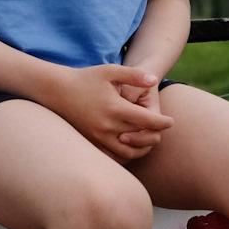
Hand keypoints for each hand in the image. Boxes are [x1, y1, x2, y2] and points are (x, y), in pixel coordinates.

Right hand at [48, 65, 170, 161]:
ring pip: (128, 153)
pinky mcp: (91, 143)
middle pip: (141, 139)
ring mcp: (98, 137)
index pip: (147, 121)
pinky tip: (131, 145)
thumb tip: (154, 81)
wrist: (57, 91)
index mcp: (115, 108)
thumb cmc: (86, 78)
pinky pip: (113, 157)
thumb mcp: (110, 71)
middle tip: (160, 129)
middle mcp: (107, 126)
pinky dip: (125, 155)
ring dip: (141, 148)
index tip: (171, 121)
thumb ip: (134, 75)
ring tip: (147, 138)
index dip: (163, 123)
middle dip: (155, 135)